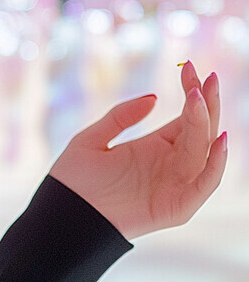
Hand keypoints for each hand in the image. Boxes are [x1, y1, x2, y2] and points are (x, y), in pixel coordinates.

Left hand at [48, 61, 227, 239]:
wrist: (62, 214)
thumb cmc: (73, 179)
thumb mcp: (92, 138)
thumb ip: (121, 117)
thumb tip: (154, 96)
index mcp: (154, 146)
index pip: (185, 117)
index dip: (192, 93)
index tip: (190, 67)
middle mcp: (171, 164)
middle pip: (200, 129)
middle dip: (205, 102)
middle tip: (208, 75)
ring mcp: (176, 184)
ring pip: (203, 150)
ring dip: (206, 123)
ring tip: (201, 96)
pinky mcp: (178, 206)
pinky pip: (205, 183)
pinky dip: (216, 163)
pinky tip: (219, 139)